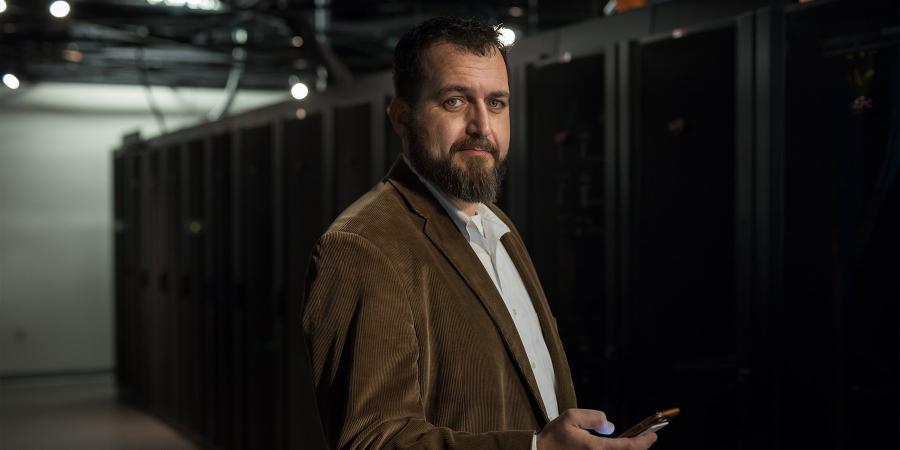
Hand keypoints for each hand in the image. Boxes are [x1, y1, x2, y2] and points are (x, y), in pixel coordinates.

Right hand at [536, 409, 657, 449]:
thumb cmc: (553, 436)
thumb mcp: (571, 417)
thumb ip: (594, 417)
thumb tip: (611, 426)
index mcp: (596, 448)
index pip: (628, 447)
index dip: (644, 441)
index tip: (653, 435)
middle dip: (640, 447)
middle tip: (647, 437)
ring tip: (634, 442)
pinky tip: (620, 446)